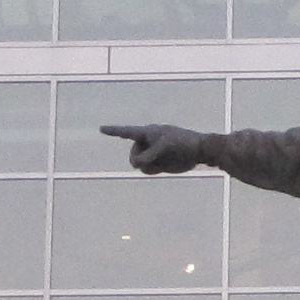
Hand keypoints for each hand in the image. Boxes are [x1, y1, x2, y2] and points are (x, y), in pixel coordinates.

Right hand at [98, 123, 212, 174]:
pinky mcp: (157, 164)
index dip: (113, 131)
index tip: (101, 128)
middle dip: (139, 160)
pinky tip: (165, 166)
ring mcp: (151, 154)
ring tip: (163, 161)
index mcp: (147, 133)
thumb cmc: (182, 142)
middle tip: (152, 158)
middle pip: (132, 156)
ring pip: (139, 165)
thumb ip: (149, 155)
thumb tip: (137, 164)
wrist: (198, 151)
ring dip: (148, 166)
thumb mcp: (164, 146)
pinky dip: (153, 170)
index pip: (126, 131)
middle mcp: (147, 143)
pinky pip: (147, 170)